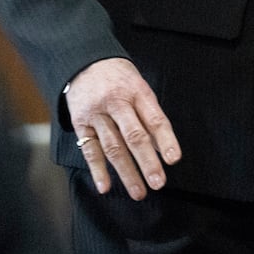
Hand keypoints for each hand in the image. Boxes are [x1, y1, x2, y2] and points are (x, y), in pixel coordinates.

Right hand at [64, 57, 180, 199]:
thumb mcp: (139, 87)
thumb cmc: (119, 79)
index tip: (173, 160)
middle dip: (147, 162)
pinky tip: (106, 186)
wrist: (84, 62)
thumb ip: (150, 116)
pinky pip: (89, 149)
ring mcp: (96, 113)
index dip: (165, 140)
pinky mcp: (80, 123)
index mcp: (136, 91)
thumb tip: (161, 149)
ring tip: (138, 192)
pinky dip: (97, 170)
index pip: (154, 118)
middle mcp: (116, 102)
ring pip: (112, 146)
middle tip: (158, 183)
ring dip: (126, 172)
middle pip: (134, 135)